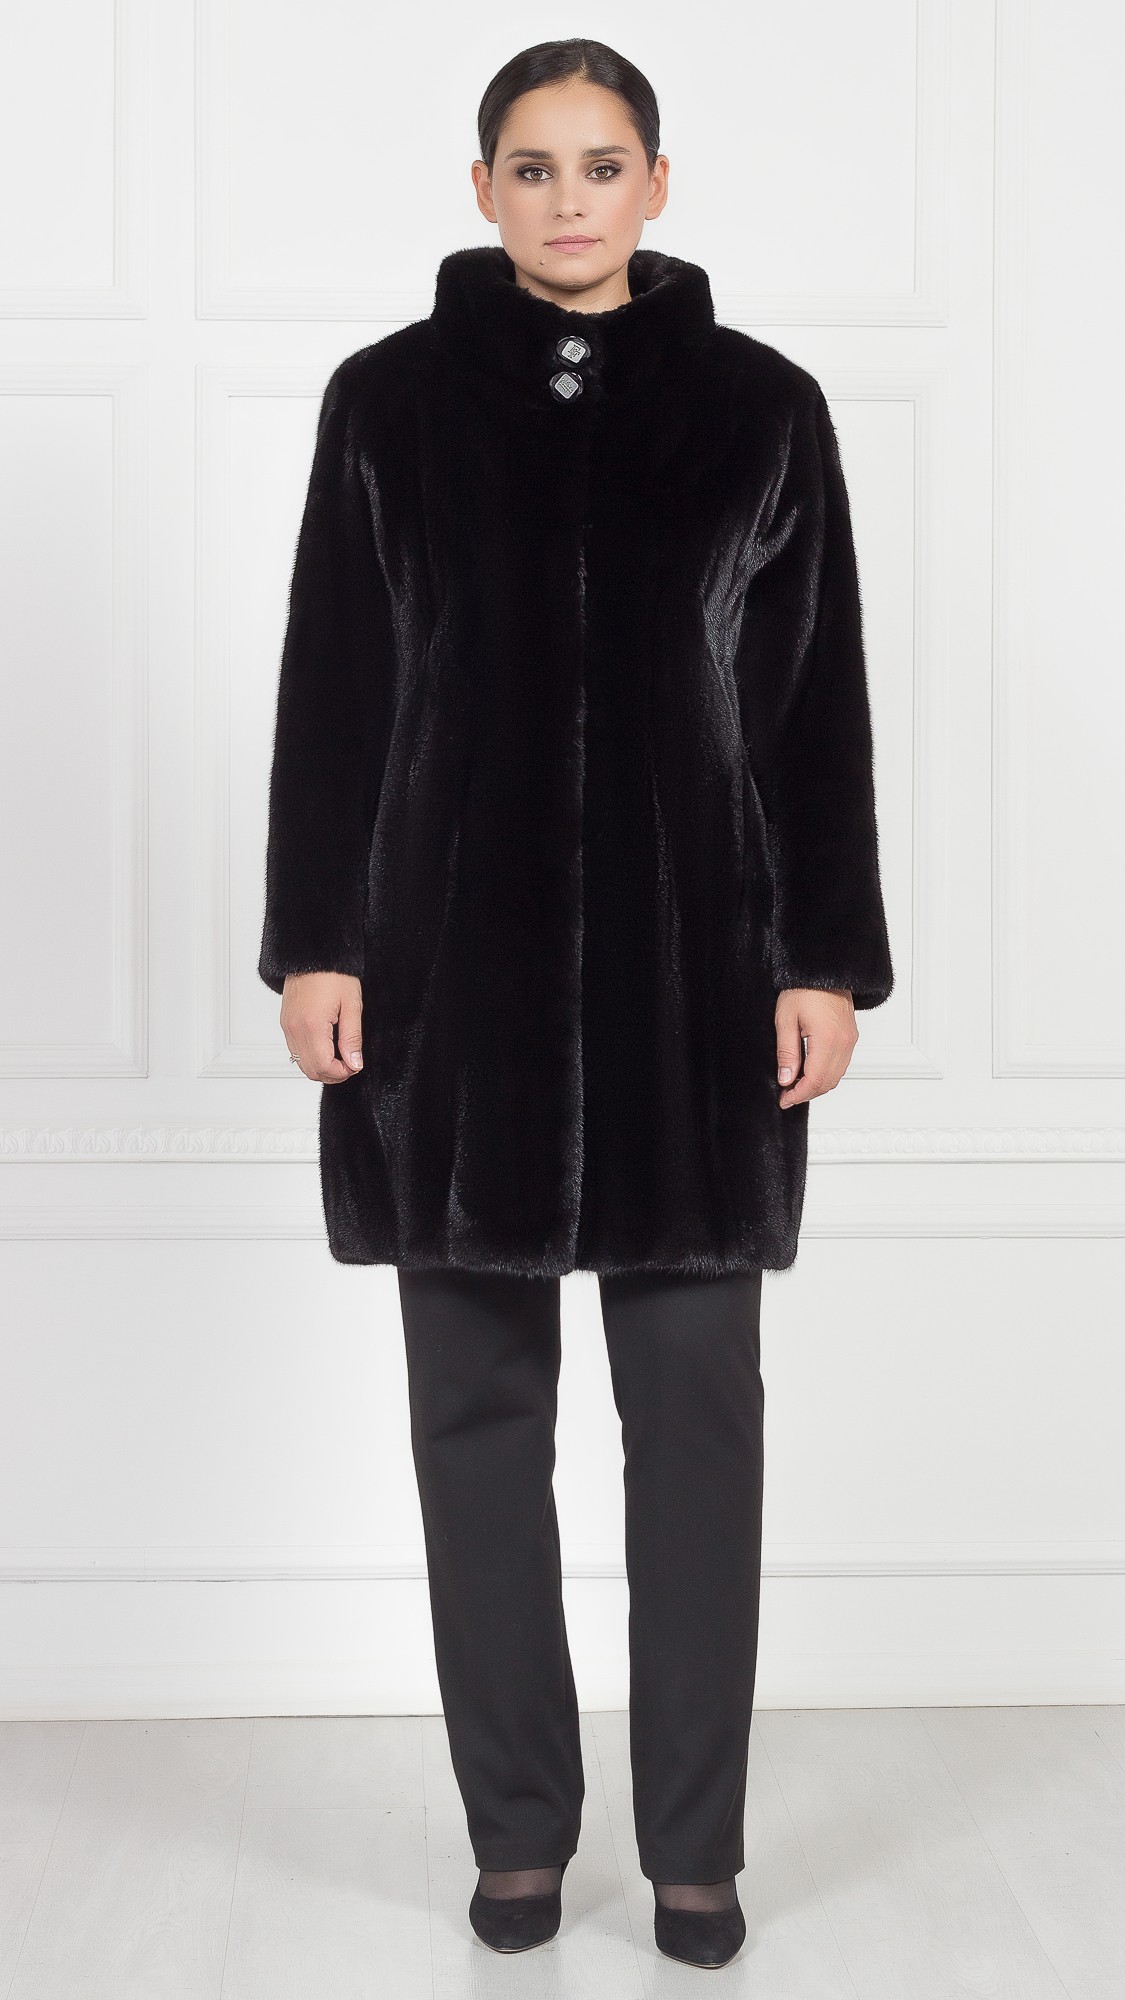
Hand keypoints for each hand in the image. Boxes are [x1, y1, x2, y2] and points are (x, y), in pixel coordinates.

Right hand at [281, 971, 363, 1081]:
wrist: (313, 954)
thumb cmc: (333, 974)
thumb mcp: (351, 1005)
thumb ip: (352, 1038)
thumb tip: (354, 1063)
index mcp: (312, 1025)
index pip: (324, 1067)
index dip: (342, 1073)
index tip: (354, 1066)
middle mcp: (295, 1029)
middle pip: (310, 1071)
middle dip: (332, 1074)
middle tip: (349, 1063)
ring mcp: (287, 1027)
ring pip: (301, 1064)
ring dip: (321, 1066)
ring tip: (340, 1055)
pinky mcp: (286, 1023)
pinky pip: (295, 1050)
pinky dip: (311, 1056)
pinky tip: (326, 1046)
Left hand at [775, 987, 857, 1107]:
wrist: (824, 970)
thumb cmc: (804, 989)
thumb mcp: (786, 1020)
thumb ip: (786, 1053)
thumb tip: (786, 1079)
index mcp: (828, 1040)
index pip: (815, 1081)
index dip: (798, 1094)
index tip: (784, 1099)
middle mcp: (844, 1043)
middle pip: (828, 1083)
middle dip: (807, 1093)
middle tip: (787, 1095)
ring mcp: (850, 1040)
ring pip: (836, 1076)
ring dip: (817, 1085)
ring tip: (795, 1085)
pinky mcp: (851, 1036)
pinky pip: (841, 1065)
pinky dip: (826, 1074)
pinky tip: (810, 1072)